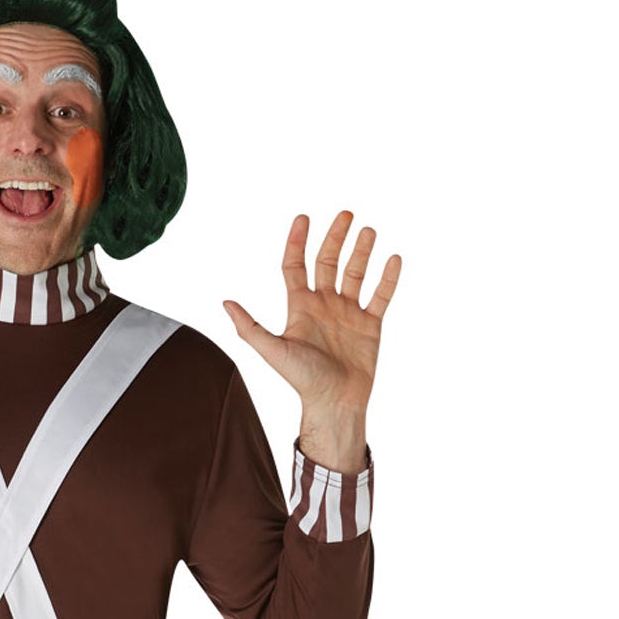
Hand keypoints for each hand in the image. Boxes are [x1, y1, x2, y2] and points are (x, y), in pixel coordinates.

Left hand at [222, 211, 399, 417]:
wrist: (334, 403)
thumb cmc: (302, 381)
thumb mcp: (273, 351)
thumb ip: (250, 327)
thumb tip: (225, 303)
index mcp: (300, 307)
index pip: (295, 266)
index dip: (297, 242)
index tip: (303, 218)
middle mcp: (324, 305)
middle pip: (328, 262)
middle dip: (335, 237)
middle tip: (346, 215)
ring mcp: (348, 313)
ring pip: (356, 273)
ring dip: (362, 251)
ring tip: (368, 230)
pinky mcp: (370, 324)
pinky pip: (381, 295)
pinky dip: (388, 278)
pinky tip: (393, 258)